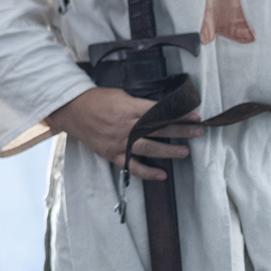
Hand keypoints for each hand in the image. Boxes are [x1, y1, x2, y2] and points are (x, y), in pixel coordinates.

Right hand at [45, 86, 201, 182]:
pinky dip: (147, 172)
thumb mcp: (121, 95)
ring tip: (185, 152)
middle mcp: (127, 126)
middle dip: (181, 130)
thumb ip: (139, 105)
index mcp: (130, 108)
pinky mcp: (112, 154)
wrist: (73, 111)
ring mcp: (120, 142)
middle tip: (198, 131)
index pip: (161, 112)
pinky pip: (132, 166)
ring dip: (169, 151)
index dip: (179, 114)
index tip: (194, 116)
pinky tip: (162, 175)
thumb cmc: (97, 100)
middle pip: (159, 129)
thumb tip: (160, 111)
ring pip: (149, 149)